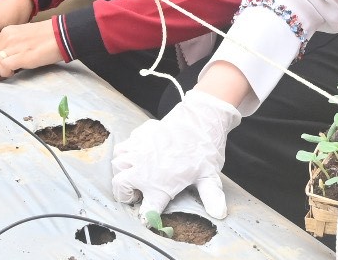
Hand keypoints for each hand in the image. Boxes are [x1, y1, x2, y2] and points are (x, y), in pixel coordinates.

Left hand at [0, 20, 62, 80]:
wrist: (63, 34)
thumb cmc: (48, 37)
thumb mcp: (24, 37)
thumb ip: (12, 46)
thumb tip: (3, 61)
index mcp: (7, 32)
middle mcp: (6, 37)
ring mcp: (13, 46)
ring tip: (4, 77)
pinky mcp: (21, 56)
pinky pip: (3, 68)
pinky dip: (5, 74)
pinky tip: (14, 73)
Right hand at [111, 90, 241, 219]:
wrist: (200, 120)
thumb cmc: (204, 150)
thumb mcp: (209, 177)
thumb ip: (211, 197)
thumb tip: (220, 214)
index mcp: (159, 187)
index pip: (146, 211)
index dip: (146, 217)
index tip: (148, 217)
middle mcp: (143, 169)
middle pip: (119, 185)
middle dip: (123, 191)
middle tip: (136, 192)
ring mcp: (138, 150)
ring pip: (117, 163)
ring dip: (123, 169)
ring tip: (134, 171)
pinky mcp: (140, 134)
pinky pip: (125, 144)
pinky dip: (128, 150)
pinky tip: (140, 152)